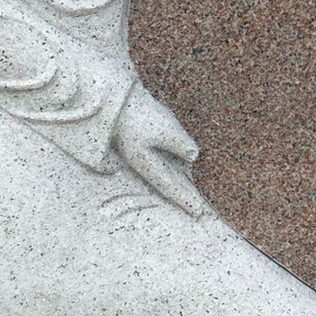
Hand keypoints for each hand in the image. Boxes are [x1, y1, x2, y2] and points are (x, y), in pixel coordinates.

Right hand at [113, 89, 208, 216]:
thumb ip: (180, 143)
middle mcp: (145, 162)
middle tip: (200, 214)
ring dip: (179, 183)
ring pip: (167, 172)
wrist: (115, 101)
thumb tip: (194, 156)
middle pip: (169, 184)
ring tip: (191, 195)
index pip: (171, 186)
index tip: (198, 212)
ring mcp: (145, 152)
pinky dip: (174, 166)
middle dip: (184, 196)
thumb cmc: (138, 114)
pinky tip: (182, 169)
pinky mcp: (146, 140)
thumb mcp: (164, 128)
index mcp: (147, 164)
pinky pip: (164, 158)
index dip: (185, 199)